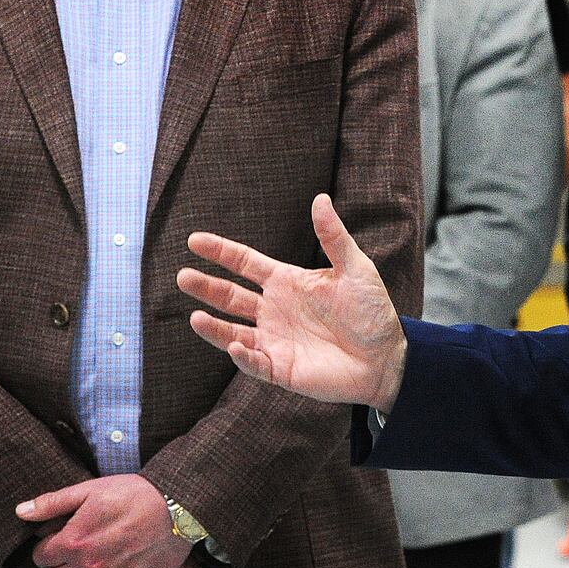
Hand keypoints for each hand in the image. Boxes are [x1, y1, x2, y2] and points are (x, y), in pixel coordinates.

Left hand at [16, 474, 189, 567]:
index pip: (40, 557)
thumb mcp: (90, 490)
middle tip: (77, 552)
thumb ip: (52, 503)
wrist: (176, 508)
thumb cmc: (133, 494)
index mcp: (72, 542)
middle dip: (60, 565)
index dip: (48, 547)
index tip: (61, 539)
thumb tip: (20, 511)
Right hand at [178, 193, 408, 412]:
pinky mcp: (280, 368)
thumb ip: (333, 237)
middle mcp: (274, 310)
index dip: (220, 252)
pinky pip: (254, 363)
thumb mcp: (355, 268)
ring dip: (213, 326)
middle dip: (206, 287)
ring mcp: (274, 340)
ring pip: (232, 331)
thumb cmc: (372, 312)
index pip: (244, 263)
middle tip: (182, 277)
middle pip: (230, 296)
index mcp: (287, 282)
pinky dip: (241, 356)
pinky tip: (234, 345)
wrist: (386, 357)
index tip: (194, 241)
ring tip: (194, 316)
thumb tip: (320, 198)